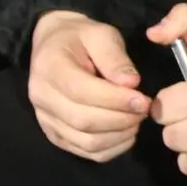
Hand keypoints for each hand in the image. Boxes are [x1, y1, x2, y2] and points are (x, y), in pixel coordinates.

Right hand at [28, 10, 148, 162]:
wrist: (54, 45)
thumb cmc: (81, 37)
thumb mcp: (100, 34)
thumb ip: (114, 57)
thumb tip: (131, 83)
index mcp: (50, 68)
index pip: (82, 92)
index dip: (116, 100)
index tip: (143, 100)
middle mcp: (42, 98)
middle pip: (84, 121)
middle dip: (121, 119)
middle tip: (145, 110)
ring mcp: (46, 120)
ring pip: (86, 141)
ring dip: (119, 136)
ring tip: (137, 120)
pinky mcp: (55, 134)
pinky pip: (84, 151)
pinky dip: (111, 148)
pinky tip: (126, 133)